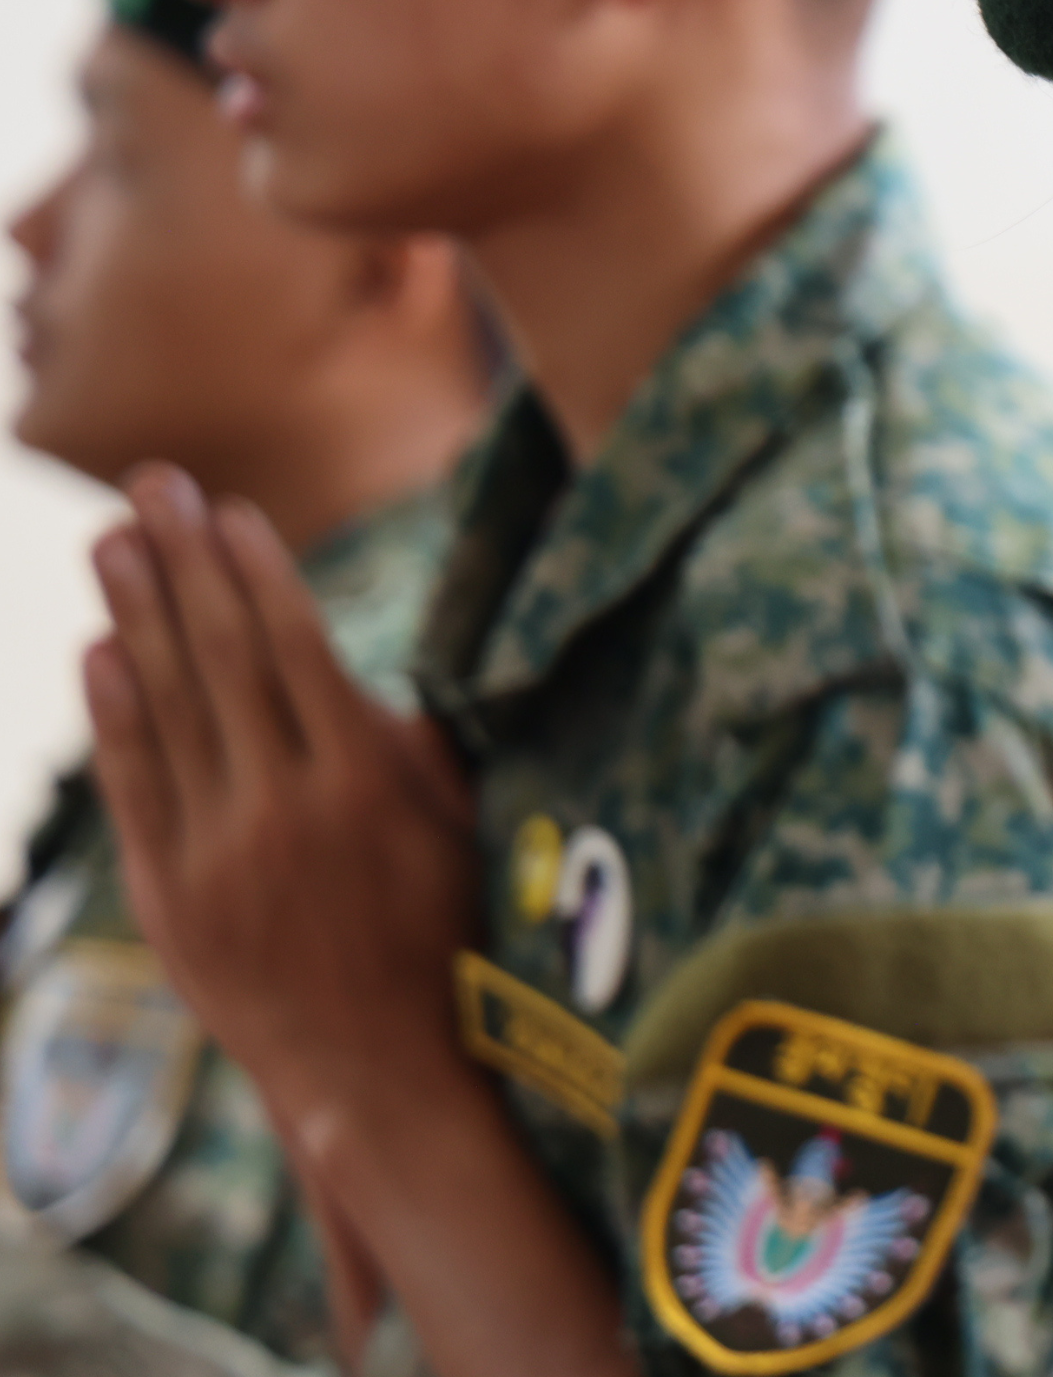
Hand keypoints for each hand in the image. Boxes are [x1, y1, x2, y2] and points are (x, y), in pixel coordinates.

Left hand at [83, 463, 476, 1131]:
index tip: (229, 510)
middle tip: (153, 486)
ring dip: (135, 616)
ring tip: (112, 543)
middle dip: (184, 563)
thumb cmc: (438, 932)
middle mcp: (284, 807)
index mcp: (364, 781)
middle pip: (221, 657)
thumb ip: (410, 742)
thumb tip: (363, 667)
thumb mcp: (456, 827)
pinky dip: (112, 717)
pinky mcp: (169, 898)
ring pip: (167, 709)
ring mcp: (218, 854)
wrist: (380, 1066)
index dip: (256, 571)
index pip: (295, 647)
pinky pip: (135, 786)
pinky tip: (95, 654)